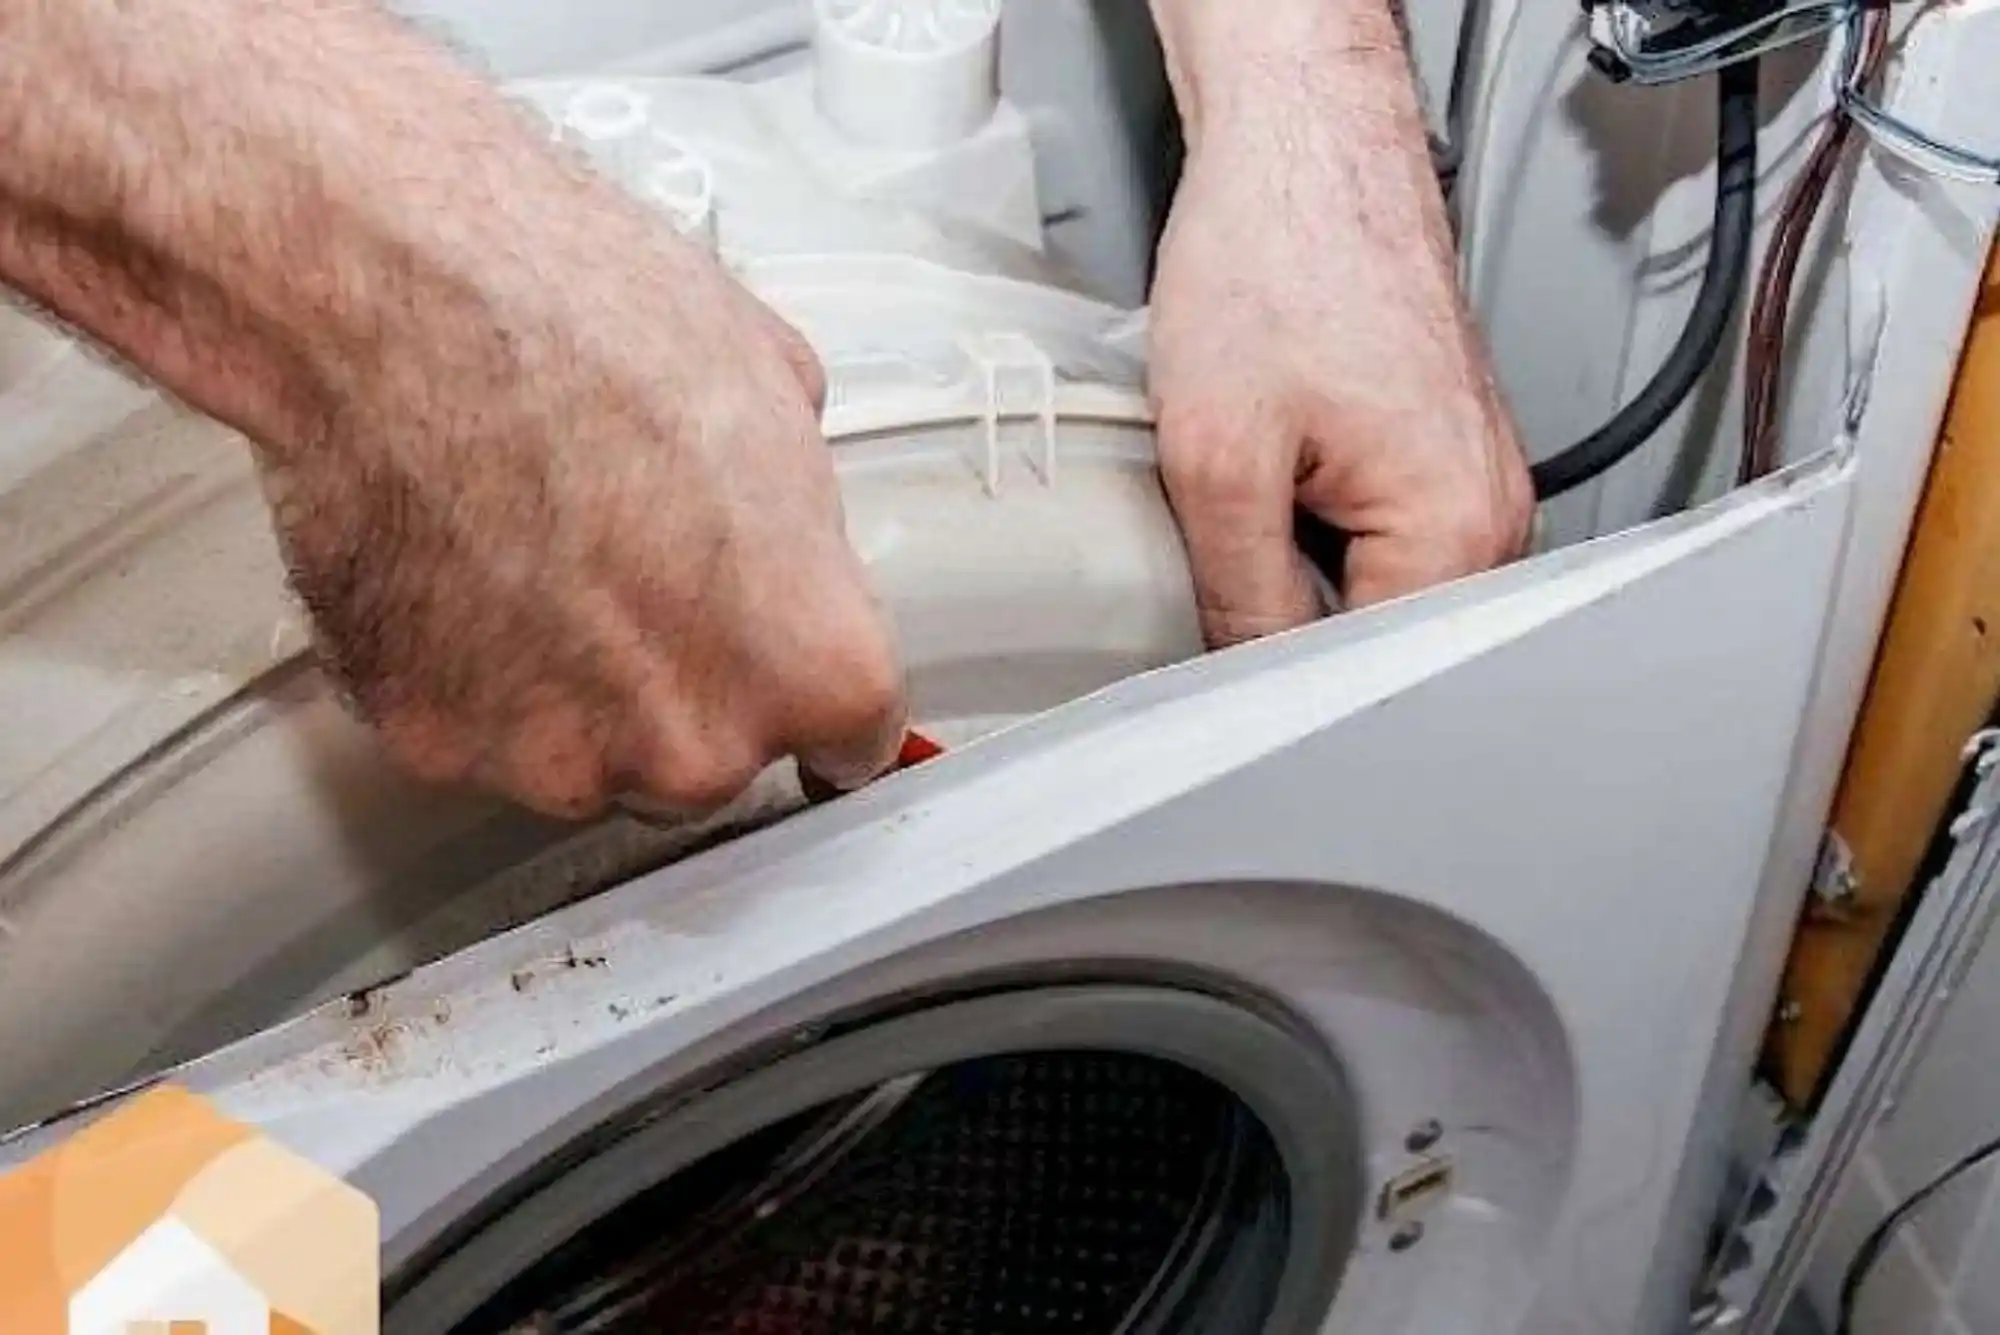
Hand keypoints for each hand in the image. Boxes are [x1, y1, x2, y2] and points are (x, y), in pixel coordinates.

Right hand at [262, 242, 906, 819]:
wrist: (383, 301)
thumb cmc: (577, 319)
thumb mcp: (768, 379)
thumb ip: (795, 504)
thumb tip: (778, 520)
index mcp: (814, 663)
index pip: (853, 739)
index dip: (809, 686)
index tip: (783, 672)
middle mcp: (698, 745)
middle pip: (713, 755)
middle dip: (683, 679)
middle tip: (628, 560)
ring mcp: (559, 763)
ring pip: (591, 756)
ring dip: (571, 685)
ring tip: (527, 544)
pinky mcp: (432, 749)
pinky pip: (472, 731)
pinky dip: (462, 673)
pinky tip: (452, 564)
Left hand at [1146, 12, 1533, 645]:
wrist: (1300, 146)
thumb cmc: (1279, 255)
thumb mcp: (1219, 457)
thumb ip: (1238, 596)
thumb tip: (1240, 687)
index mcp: (1457, 530)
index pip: (1363, 680)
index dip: (1271, 684)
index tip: (1211, 669)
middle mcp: (1491, 513)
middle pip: (1374, 644)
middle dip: (1288, 626)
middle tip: (1221, 564)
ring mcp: (1471, 483)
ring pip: (1367, 592)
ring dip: (1297, 572)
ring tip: (1252, 494)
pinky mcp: (1437, 456)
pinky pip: (1371, 539)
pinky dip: (1309, 525)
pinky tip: (1273, 472)